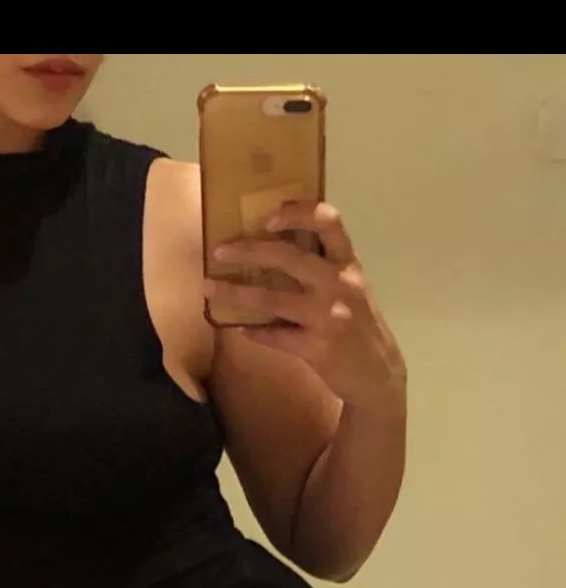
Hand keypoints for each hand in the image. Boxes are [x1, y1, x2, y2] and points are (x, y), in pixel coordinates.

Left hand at [204, 201, 405, 412]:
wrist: (378, 374)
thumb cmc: (359, 324)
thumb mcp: (351, 286)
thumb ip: (323, 265)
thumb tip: (273, 246)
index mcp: (348, 263)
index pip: (329, 222)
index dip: (298, 213)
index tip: (268, 217)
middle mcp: (339, 284)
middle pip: (289, 256)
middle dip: (249, 250)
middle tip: (220, 251)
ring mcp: (328, 317)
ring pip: (272, 299)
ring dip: (235, 293)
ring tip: (208, 287)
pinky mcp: (316, 348)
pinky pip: (274, 336)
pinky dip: (253, 331)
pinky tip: (237, 328)